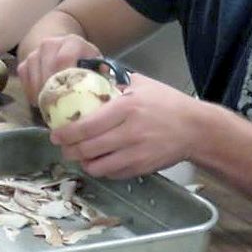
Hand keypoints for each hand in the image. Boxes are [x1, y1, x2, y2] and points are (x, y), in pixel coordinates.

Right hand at [17, 34, 101, 104]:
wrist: (64, 45)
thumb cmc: (84, 60)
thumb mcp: (96, 63)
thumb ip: (102, 75)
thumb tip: (111, 94)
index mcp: (72, 42)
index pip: (64, 58)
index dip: (64, 77)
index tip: (69, 97)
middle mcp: (51, 43)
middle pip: (47, 68)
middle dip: (52, 91)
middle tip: (59, 110)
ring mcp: (35, 52)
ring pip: (33, 75)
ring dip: (41, 94)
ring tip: (50, 109)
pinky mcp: (24, 61)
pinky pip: (24, 79)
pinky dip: (31, 93)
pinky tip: (41, 102)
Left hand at [50, 74, 198, 178]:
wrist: (196, 128)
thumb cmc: (167, 103)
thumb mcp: (141, 84)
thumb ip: (115, 84)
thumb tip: (89, 79)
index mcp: (126, 108)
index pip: (88, 125)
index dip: (67, 133)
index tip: (55, 133)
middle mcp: (130, 132)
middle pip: (88, 148)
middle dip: (70, 150)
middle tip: (63, 146)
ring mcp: (137, 153)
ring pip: (98, 165)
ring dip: (83, 162)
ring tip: (78, 155)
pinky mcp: (142, 168)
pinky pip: (113, 173)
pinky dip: (101, 169)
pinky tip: (98, 161)